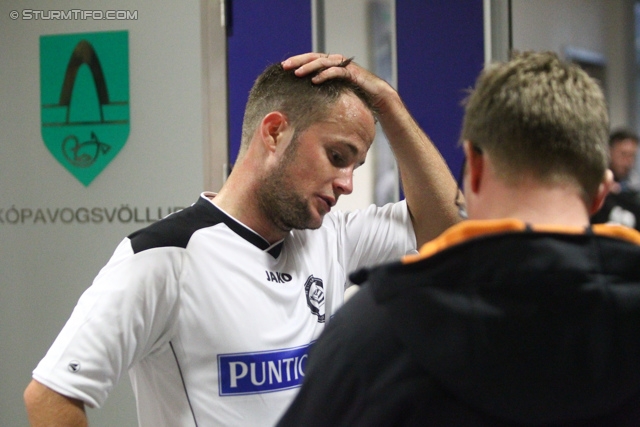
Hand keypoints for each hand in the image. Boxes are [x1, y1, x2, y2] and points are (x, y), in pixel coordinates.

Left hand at [281, 52, 395, 109]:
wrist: (376, 97)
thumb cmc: (354, 96)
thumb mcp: (334, 92)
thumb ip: (321, 90)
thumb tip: (303, 100)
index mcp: (330, 65)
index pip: (310, 59)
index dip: (297, 61)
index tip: (282, 67)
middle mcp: (336, 62)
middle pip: (314, 57)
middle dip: (298, 61)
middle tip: (285, 66)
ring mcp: (344, 66)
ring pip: (323, 62)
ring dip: (309, 67)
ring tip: (297, 73)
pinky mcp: (352, 73)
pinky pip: (336, 71)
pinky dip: (325, 75)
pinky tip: (315, 80)